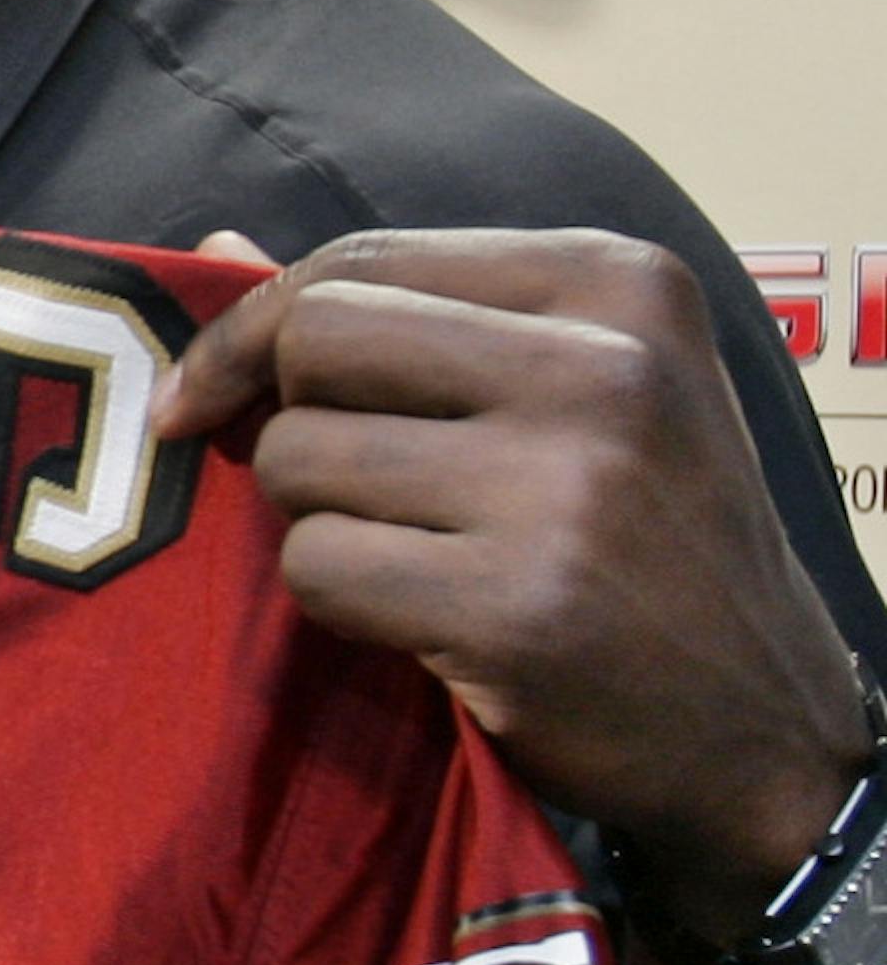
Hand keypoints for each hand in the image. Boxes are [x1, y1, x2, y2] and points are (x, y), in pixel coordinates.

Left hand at [154, 227, 867, 938]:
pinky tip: (423, 621)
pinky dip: (339, 604)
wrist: (761, 724)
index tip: (202, 394)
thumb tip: (217, 240)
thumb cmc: (645, 540)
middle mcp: (601, 367)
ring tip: (411, 556)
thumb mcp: (577, 387)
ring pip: (300, 459)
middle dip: (287, 419)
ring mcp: (562, 489)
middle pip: (317, 339)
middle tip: (337, 487)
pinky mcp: (515, 609)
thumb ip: (410, 313)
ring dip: (315, 521)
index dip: (251, 325)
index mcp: (616, 283)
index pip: (362, 260)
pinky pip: (317, 569)